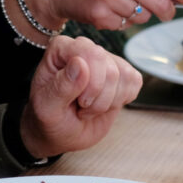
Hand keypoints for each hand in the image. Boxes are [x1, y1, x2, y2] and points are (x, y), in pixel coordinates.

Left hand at [19, 35, 141, 157]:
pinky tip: (105, 104)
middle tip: (83, 107)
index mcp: (61, 49)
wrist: (64, 133)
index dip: (92, 82)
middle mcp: (84, 49)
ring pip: (124, 76)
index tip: (79, 101)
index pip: (90, 53)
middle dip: (100, 97)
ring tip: (90, 108)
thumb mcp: (47, 108)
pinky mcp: (122, 73)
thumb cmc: (50, 119)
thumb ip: (61, 86)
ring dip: (109, 102)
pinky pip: (135, 81)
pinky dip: (122, 100)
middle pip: (110, 68)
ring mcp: (106, 59)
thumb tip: (79, 63)